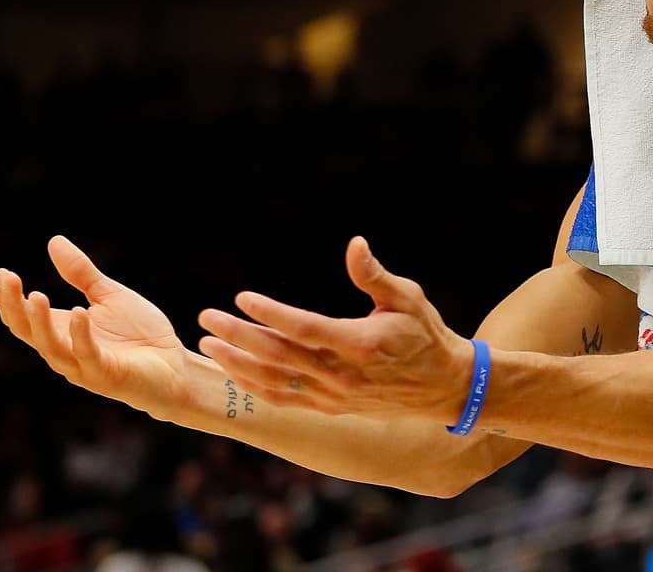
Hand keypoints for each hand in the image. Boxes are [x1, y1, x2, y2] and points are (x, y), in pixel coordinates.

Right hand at [0, 235, 187, 418]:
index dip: (9, 298)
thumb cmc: (139, 334)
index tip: (2, 273)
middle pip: (28, 332)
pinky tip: (79, 313)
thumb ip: (81, 274)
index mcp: (62, 331)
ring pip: (52, 347)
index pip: (23, 318)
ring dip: (41, 323)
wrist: (175, 365)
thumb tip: (54, 241)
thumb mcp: (109, 295)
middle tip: (9, 279)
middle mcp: (65, 350)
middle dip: (15, 307)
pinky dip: (81, 336)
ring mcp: (83, 365)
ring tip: (36, 295)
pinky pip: (88, 355)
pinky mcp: (107, 375)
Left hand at [198, 236, 472, 423]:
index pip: (305, 329)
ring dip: (238, 364)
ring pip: (276, 382)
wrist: (444, 386)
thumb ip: (374, 275)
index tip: (243, 297)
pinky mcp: (332, 408)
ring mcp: (335, 396)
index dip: (271, 314)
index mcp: (360, 345)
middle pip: (280, 356)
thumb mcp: (407, 297)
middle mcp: (343, 375)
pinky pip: (286, 399)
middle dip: (238, 337)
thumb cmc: (425, 333)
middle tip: (208, 317)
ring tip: (209, 344)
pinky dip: (257, 387)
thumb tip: (355, 244)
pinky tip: (235, 371)